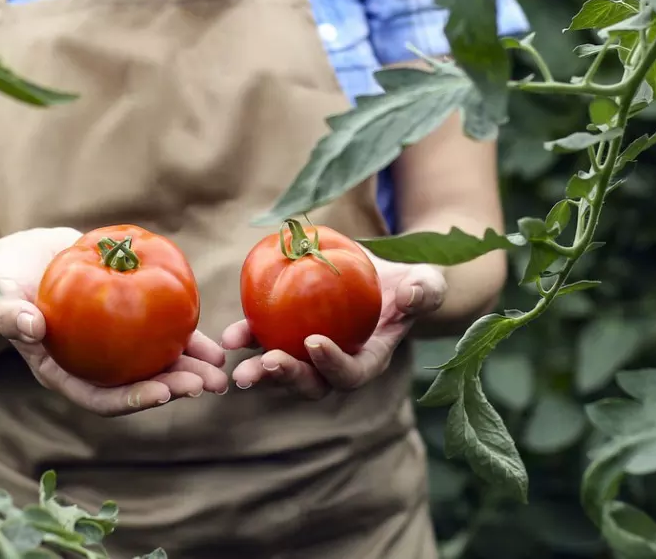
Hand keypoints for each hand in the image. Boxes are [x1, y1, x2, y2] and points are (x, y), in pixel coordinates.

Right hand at [0, 227, 228, 416]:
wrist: (24, 254)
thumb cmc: (3, 279)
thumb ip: (8, 314)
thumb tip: (32, 328)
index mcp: (64, 371)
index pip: (101, 396)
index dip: (132, 399)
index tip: (163, 393)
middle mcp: (94, 363)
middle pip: (138, 383)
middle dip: (174, 387)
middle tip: (209, 384)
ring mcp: (114, 342)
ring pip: (156, 360)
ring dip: (191, 367)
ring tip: (221, 369)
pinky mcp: (129, 315)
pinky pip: (161, 327)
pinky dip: (186, 332)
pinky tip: (213, 336)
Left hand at [222, 254, 446, 399]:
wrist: (382, 272)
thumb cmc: (409, 282)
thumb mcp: (426, 282)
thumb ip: (426, 291)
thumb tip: (410, 294)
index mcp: (370, 358)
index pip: (351, 373)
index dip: (333, 365)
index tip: (314, 342)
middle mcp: (336, 363)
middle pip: (312, 383)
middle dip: (287, 377)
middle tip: (266, 363)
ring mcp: (309, 352)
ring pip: (282, 369)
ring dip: (258, 369)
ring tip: (236, 362)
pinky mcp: (289, 332)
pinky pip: (265, 340)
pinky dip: (247, 339)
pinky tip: (230, 336)